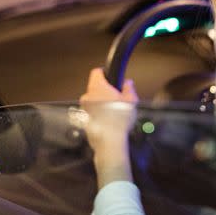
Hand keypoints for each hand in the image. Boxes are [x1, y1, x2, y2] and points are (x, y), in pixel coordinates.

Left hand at [80, 68, 137, 187]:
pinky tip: (109, 120)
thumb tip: (127, 83)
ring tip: (114, 111)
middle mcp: (87, 96)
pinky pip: (92, 112)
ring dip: (101, 103)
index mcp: (97, 87)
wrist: (110, 142)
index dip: (104, 73)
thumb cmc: (119, 119)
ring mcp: (84, 109)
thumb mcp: (131, 101)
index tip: (111, 77)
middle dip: (105, 91)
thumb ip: (129, 88)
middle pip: (95, 87)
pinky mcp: (84, 120)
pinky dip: (99, 114)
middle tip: (117, 97)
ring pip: (93, 101)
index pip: (96, 72)